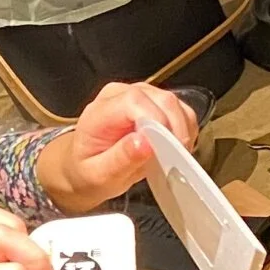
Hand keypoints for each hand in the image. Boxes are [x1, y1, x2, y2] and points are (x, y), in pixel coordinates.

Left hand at [45, 82, 201, 211]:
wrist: (84, 167)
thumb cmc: (88, 171)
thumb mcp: (98, 175)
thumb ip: (120, 159)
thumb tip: (145, 143)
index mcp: (100, 110)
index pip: (135, 101)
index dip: (156, 122)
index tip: (164, 150)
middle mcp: (121, 95)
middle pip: (162, 100)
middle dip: (174, 131)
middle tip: (172, 160)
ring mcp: (140, 95)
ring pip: (175, 104)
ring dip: (182, 131)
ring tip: (172, 157)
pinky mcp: (155, 103)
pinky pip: (181, 110)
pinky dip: (185, 130)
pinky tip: (174, 149)